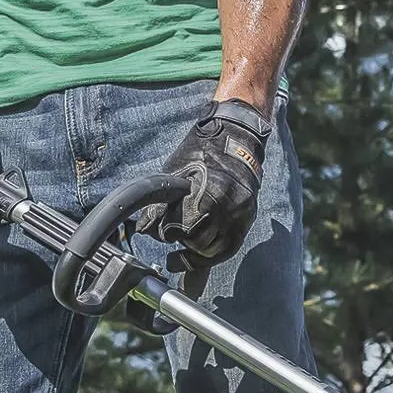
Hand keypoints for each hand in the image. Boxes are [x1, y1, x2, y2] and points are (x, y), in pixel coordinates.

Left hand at [153, 100, 270, 265]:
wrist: (237, 139)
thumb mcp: (174, 173)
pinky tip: (199, 253)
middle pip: (198, 242)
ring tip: (189, 236)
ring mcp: (241, 213)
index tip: (162, 231)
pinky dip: (212, 254)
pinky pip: (229, 249)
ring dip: (197, 247)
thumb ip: (159, 203)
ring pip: (214, 250)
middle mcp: (227, 206)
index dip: (167, 232)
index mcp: (207, 193)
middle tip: (175, 231)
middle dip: (183, 239)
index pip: (182, 229)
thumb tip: (145, 229)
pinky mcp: (248, 218)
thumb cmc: (201, 152)